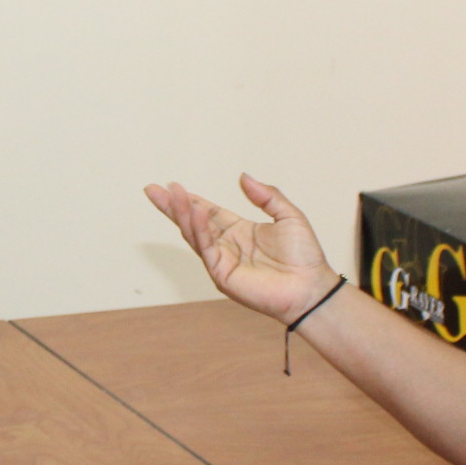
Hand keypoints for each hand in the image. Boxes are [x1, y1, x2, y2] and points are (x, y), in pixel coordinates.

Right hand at [144, 174, 340, 323]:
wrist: (312, 287)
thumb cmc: (305, 257)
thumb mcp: (289, 215)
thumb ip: (267, 196)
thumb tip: (243, 176)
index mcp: (239, 231)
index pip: (208, 213)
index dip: (190, 200)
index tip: (172, 186)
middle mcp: (226, 246)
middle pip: (193, 222)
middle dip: (173, 206)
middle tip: (153, 190)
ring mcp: (222, 262)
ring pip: (195, 234)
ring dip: (182, 214)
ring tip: (172, 194)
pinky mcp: (223, 275)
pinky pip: (207, 249)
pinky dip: (200, 230)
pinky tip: (196, 212)